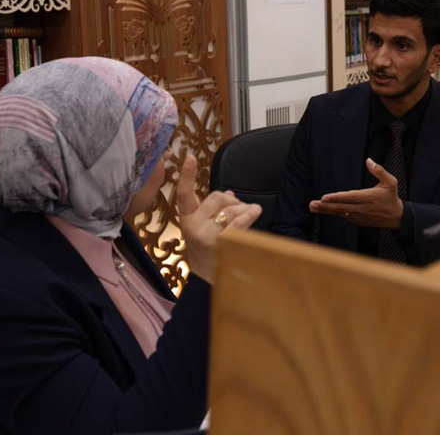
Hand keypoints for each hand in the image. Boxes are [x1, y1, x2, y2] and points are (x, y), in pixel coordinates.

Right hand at [175, 154, 261, 283]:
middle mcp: (193, 226)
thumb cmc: (209, 252)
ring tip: (248, 216)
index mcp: (187, 220)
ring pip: (230, 208)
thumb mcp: (204, 229)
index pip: (184, 194)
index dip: (187, 175)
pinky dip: (249, 213)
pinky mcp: (221, 243)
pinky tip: (255, 211)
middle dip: (231, 200)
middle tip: (239, 208)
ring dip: (243, 209)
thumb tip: (229, 193)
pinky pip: (239, 221)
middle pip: (217, 197)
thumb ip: (214, 210)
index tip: (190, 157)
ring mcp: (206, 235)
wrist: (209, 282)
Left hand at [308, 158, 403, 228]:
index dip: (336, 198)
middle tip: (312, 204)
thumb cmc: (391, 197)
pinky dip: (333, 213)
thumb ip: (379, 171)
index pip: (350, 197)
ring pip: (340, 213)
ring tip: (313, 207)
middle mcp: (362, 208)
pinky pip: (344, 217)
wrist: (396, 217)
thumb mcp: (391, 182)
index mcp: (369, 197)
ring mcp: (359, 216)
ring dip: (325, 211)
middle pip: (341, 207)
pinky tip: (323, 210)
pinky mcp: (358, 221)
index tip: (324, 197)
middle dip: (326, 206)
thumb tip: (368, 160)